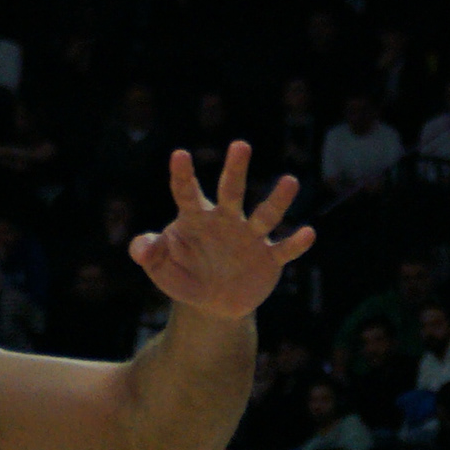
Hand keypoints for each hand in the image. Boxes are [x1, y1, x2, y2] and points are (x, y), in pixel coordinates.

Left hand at [130, 140, 314, 320]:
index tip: (179, 154)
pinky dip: (296, 243)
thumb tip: (141, 249)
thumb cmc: (184, 276)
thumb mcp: (161, 268)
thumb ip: (149, 254)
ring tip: (290, 181)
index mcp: (196, 218)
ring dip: (278, 199)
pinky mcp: (269, 259)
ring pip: (265, 215)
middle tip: (240, 145)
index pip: (187, 193)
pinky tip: (308, 233)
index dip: (182, 175)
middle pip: (231, 190)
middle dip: (235, 169)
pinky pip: (284, 249)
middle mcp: (226, 220)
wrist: (213, 304)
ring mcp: (250, 237)